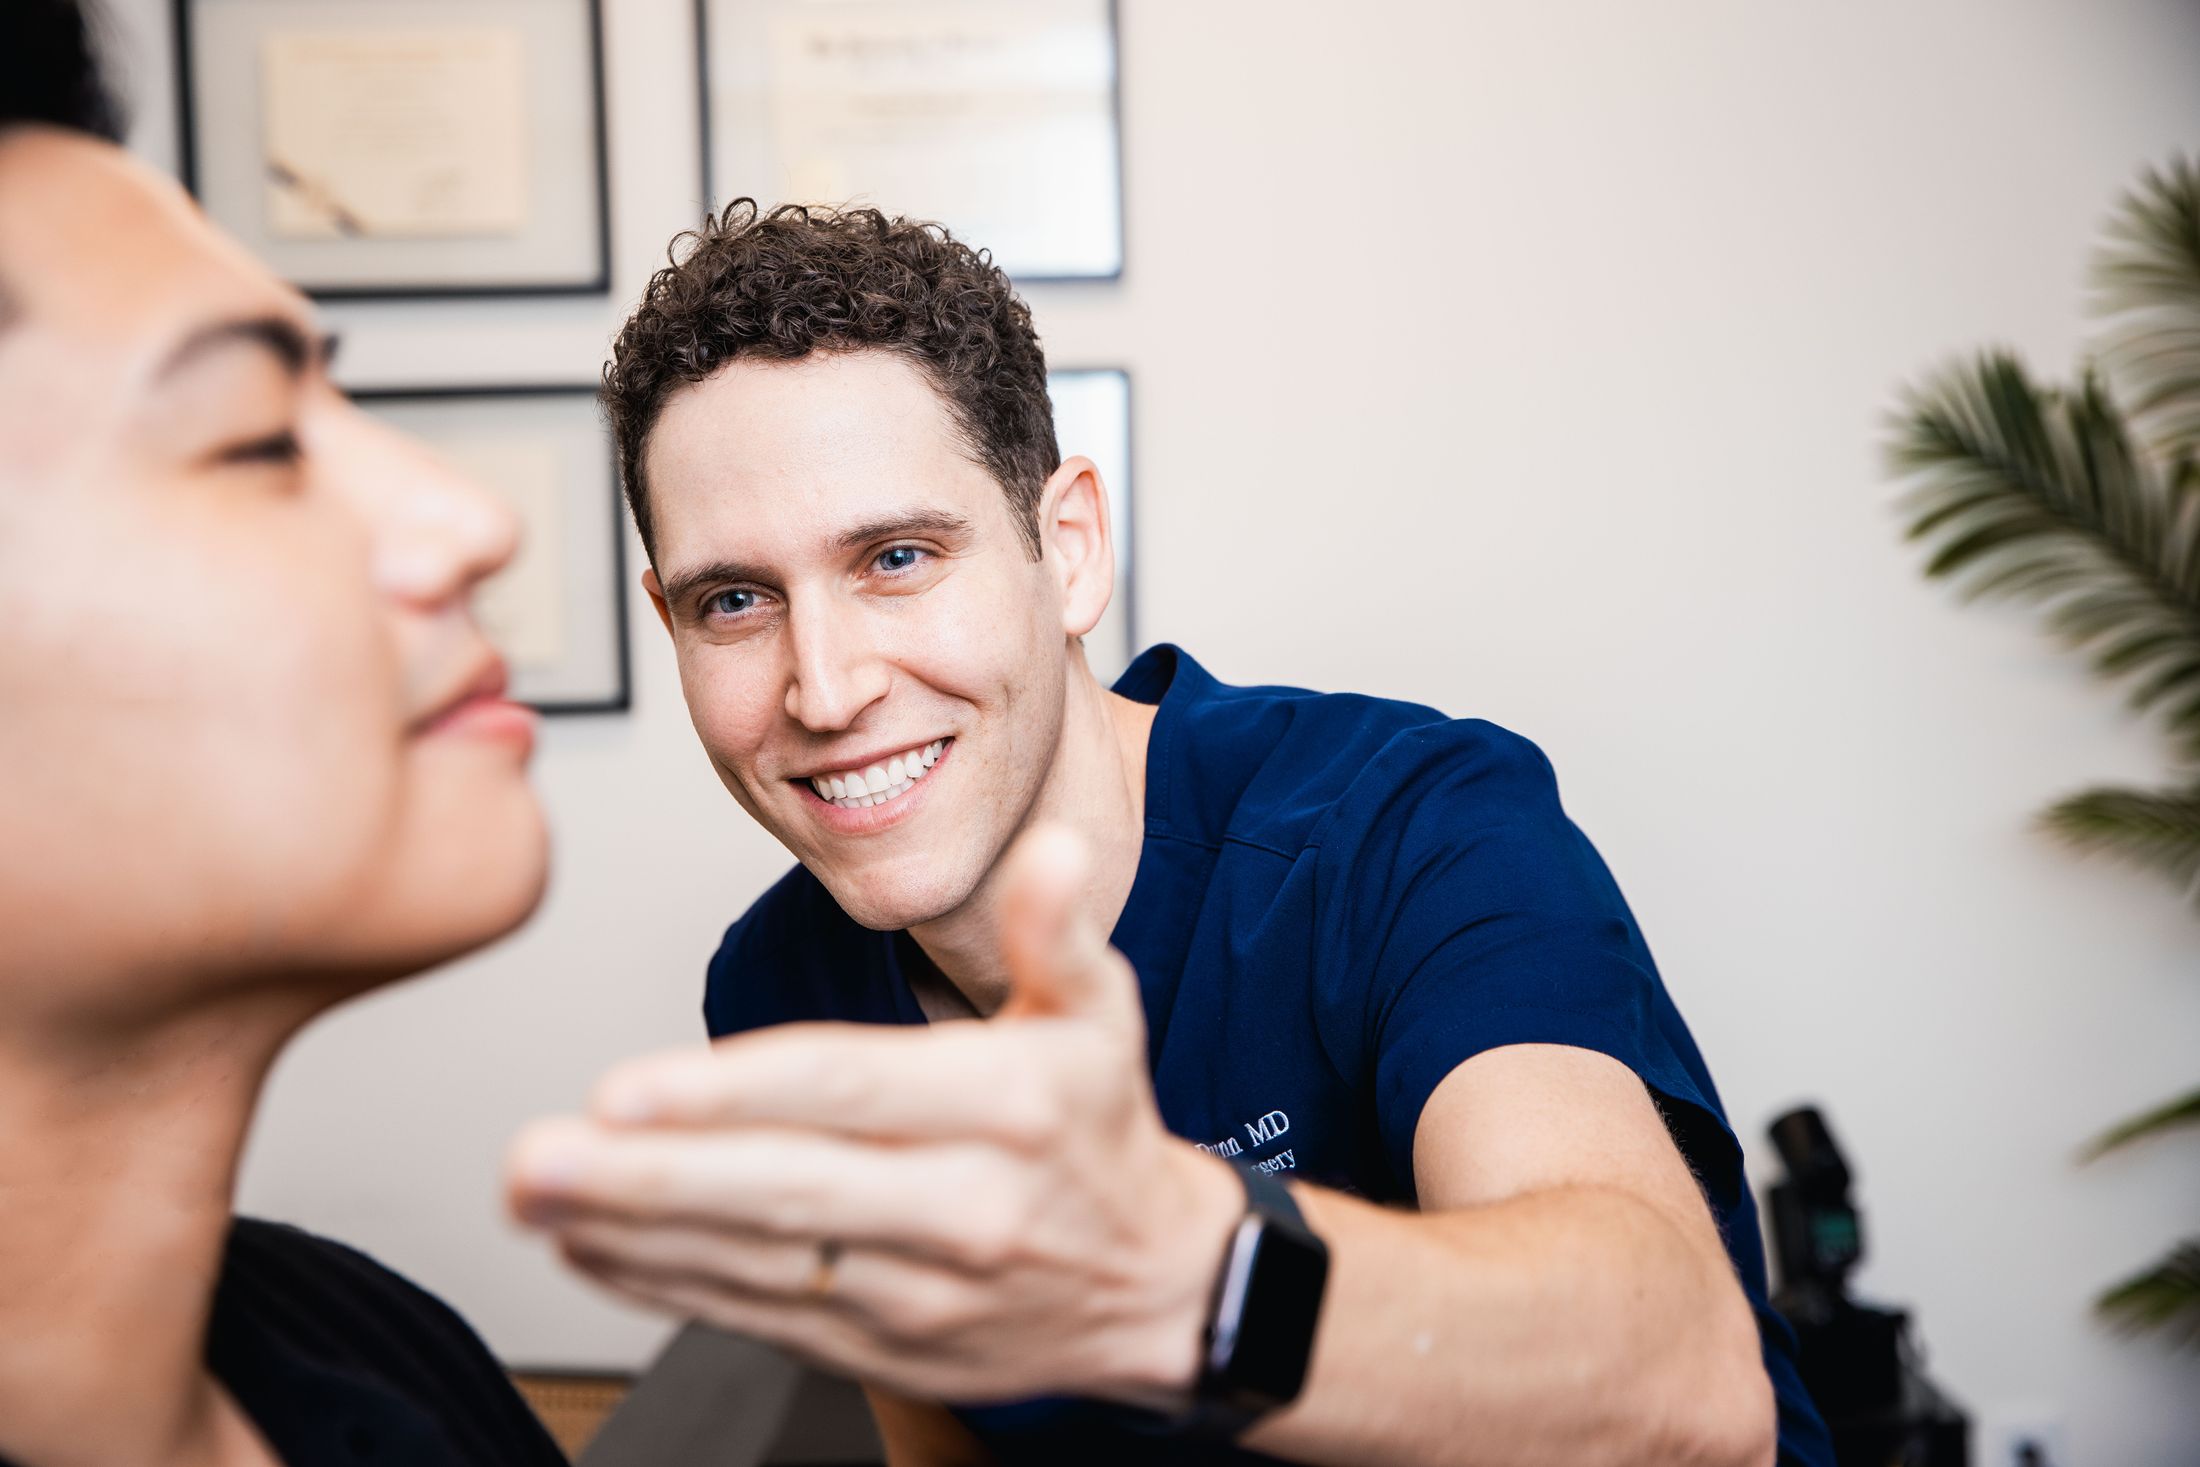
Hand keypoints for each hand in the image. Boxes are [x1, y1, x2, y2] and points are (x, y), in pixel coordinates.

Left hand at [505, 825, 1243, 1407]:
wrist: (1153, 1288)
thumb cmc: (1097, 1128)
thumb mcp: (1102, 1014)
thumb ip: (1056, 930)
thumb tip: (1052, 850)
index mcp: (1007, 1107)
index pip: (850, 1092)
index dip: (729, 1094)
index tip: (623, 1091)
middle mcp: (961, 1205)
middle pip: (784, 1190)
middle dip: (647, 1180)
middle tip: (533, 1159)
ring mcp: (918, 1291)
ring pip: (757, 1263)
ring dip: (632, 1234)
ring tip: (534, 1199)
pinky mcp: (885, 1349)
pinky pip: (762, 1316)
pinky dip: (668, 1285)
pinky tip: (593, 1249)